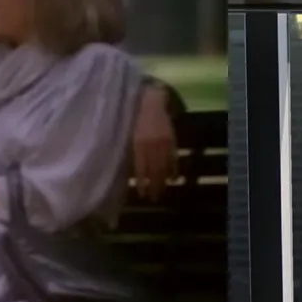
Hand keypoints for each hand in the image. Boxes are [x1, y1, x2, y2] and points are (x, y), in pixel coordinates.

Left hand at [132, 85, 177, 200]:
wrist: (151, 102)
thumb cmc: (134, 119)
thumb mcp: (128, 134)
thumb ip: (131, 151)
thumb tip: (129, 170)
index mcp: (138, 143)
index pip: (141, 168)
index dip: (142, 182)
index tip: (141, 194)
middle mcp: (152, 145)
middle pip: (154, 170)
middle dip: (154, 186)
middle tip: (153, 198)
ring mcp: (164, 143)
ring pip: (164, 167)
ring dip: (163, 181)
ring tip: (162, 193)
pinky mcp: (172, 140)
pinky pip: (174, 158)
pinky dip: (174, 170)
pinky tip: (173, 180)